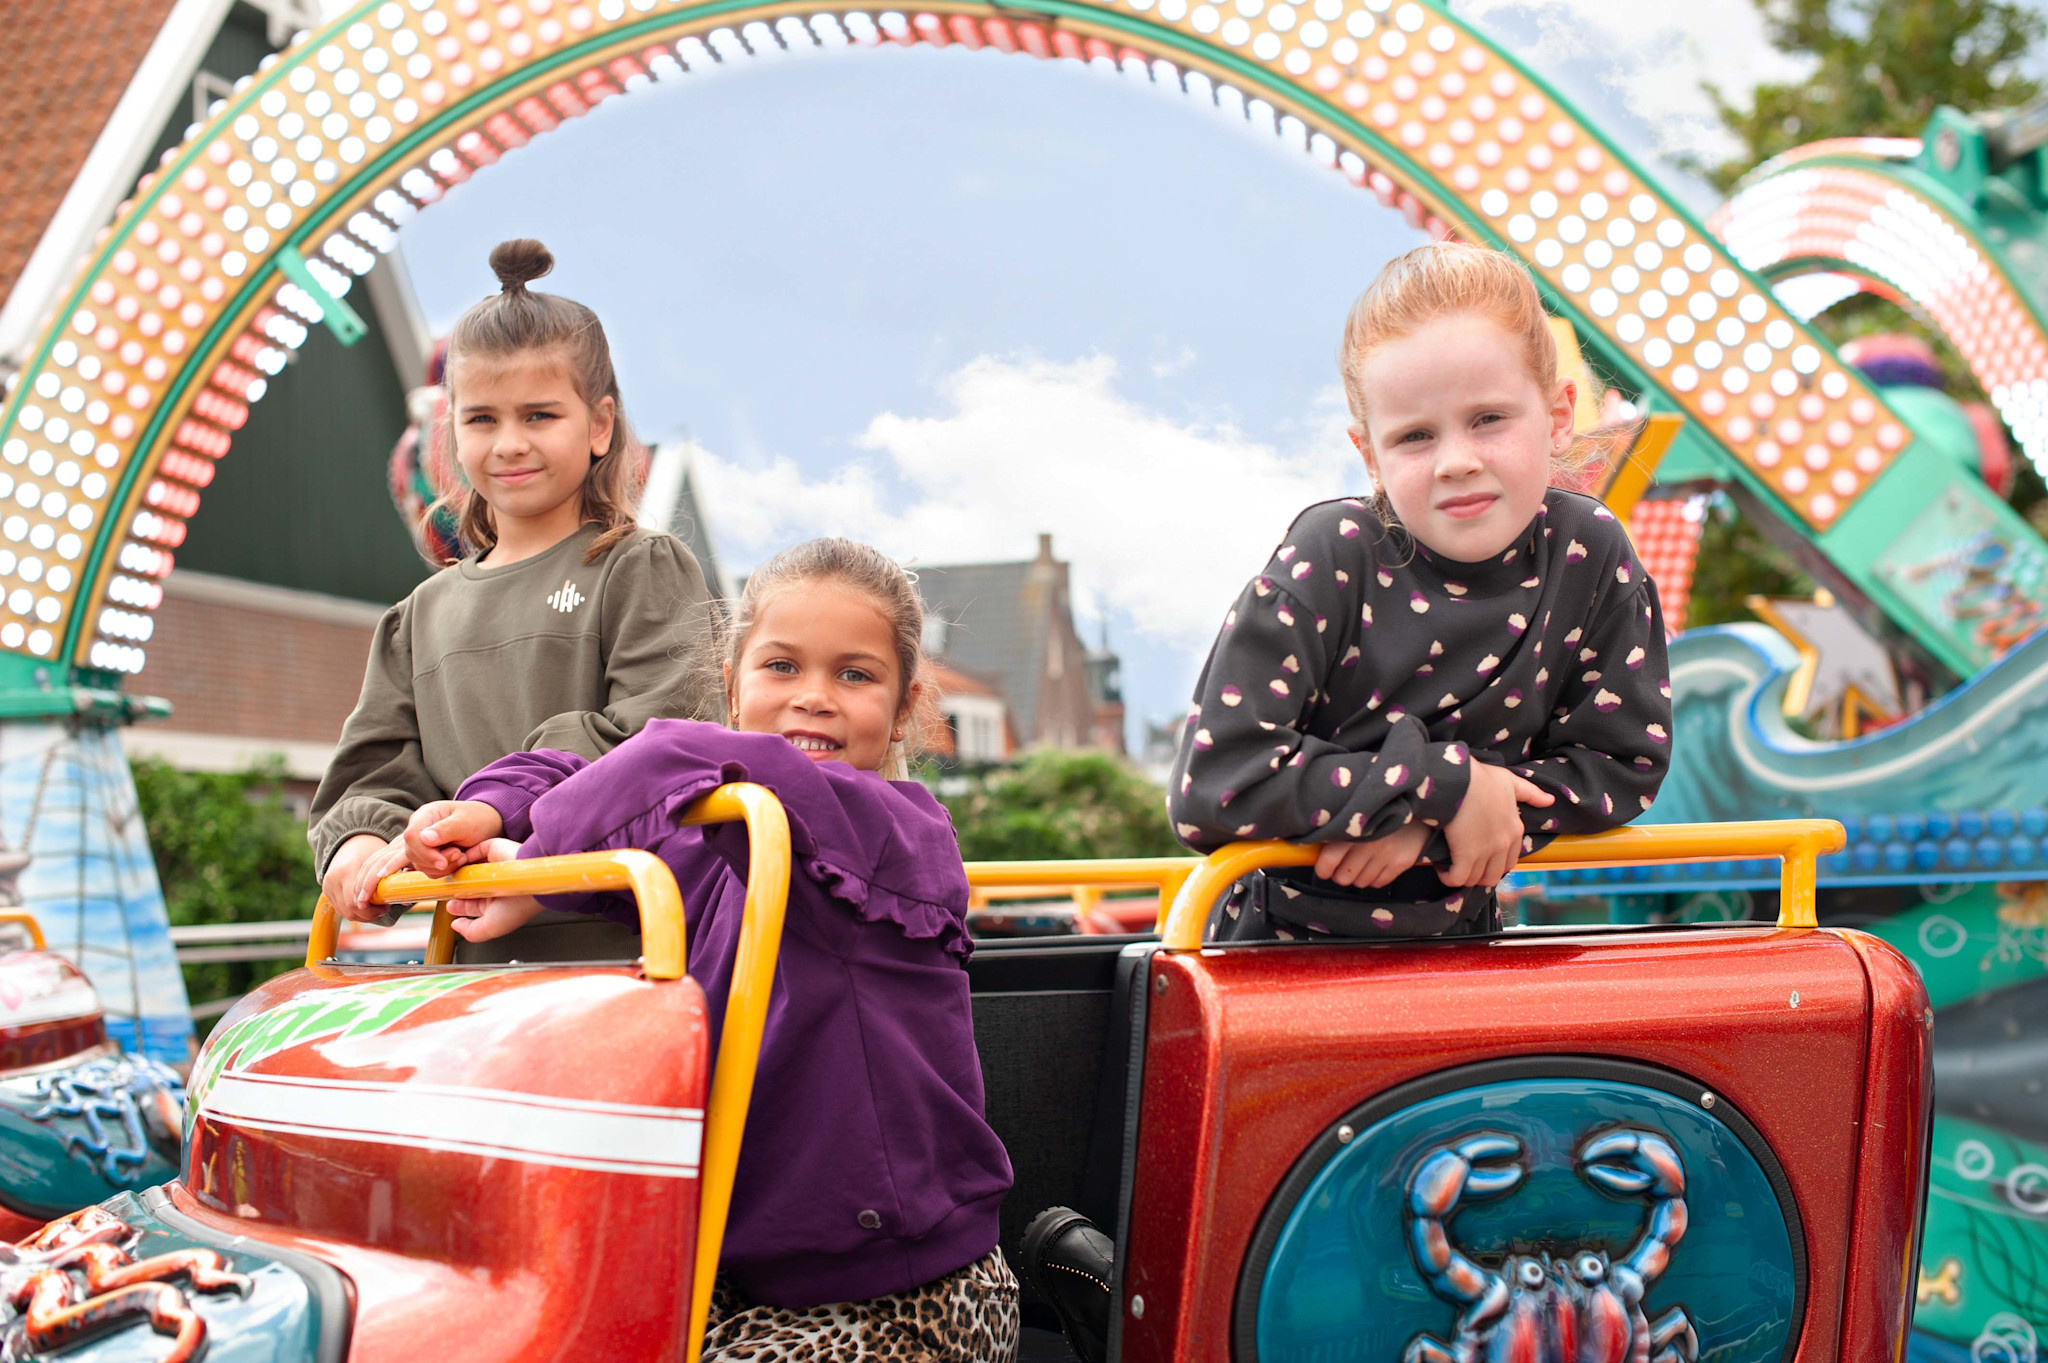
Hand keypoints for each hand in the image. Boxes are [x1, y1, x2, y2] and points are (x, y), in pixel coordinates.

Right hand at [322, 834, 394, 920]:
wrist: (353, 840)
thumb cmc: (372, 850)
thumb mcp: (382, 861)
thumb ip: (390, 878)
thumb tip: (403, 898)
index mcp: (347, 871)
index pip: (356, 903)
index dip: (372, 911)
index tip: (386, 906)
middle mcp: (333, 879)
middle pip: (349, 911)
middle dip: (368, 915)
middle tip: (383, 909)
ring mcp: (328, 884)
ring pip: (344, 912)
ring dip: (361, 914)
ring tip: (376, 907)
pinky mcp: (326, 889)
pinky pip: (340, 907)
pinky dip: (353, 910)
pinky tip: (366, 904)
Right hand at [402, 801, 504, 878]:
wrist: (488, 825)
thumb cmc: (478, 818)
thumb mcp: (466, 822)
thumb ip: (445, 829)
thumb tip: (424, 838)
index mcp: (426, 815)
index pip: (412, 836)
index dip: (424, 853)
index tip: (443, 863)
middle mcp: (419, 829)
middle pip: (413, 853)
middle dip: (436, 861)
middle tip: (459, 854)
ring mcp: (422, 843)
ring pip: (420, 865)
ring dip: (442, 867)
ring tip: (461, 855)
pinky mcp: (428, 856)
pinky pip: (428, 870)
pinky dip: (443, 871)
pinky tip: (457, 861)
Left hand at [447, 839, 540, 942]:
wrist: (531, 881)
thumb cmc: (518, 906)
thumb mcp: (490, 928)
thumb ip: (471, 932)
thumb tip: (455, 925)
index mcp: (495, 903)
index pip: (471, 905)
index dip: (458, 906)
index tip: (450, 906)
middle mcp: (494, 884)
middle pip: (466, 886)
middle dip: (455, 889)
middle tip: (446, 890)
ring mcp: (492, 867)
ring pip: (467, 868)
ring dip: (457, 871)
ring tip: (449, 875)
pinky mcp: (492, 849)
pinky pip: (472, 851)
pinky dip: (463, 856)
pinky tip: (457, 862)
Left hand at [1313, 821, 1429, 888]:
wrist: (1415, 811)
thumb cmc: (1379, 815)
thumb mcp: (1358, 818)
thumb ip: (1339, 832)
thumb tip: (1314, 849)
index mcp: (1354, 831)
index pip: (1329, 859)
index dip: (1323, 869)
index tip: (1324, 870)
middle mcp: (1369, 845)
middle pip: (1344, 877)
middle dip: (1340, 876)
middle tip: (1343, 867)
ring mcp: (1386, 856)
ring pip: (1361, 883)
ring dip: (1358, 878)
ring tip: (1362, 864)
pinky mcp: (1400, 864)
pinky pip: (1379, 884)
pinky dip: (1374, 879)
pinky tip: (1376, 866)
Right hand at [1442, 764, 1554, 887]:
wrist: (1459, 780)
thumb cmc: (1481, 778)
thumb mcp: (1509, 781)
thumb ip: (1530, 793)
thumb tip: (1550, 800)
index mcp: (1514, 829)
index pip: (1510, 861)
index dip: (1495, 864)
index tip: (1480, 859)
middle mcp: (1503, 844)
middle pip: (1493, 875)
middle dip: (1479, 875)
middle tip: (1463, 866)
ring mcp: (1485, 852)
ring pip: (1476, 879)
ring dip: (1463, 877)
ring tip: (1450, 867)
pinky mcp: (1466, 855)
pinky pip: (1458, 878)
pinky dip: (1449, 878)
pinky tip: (1441, 869)